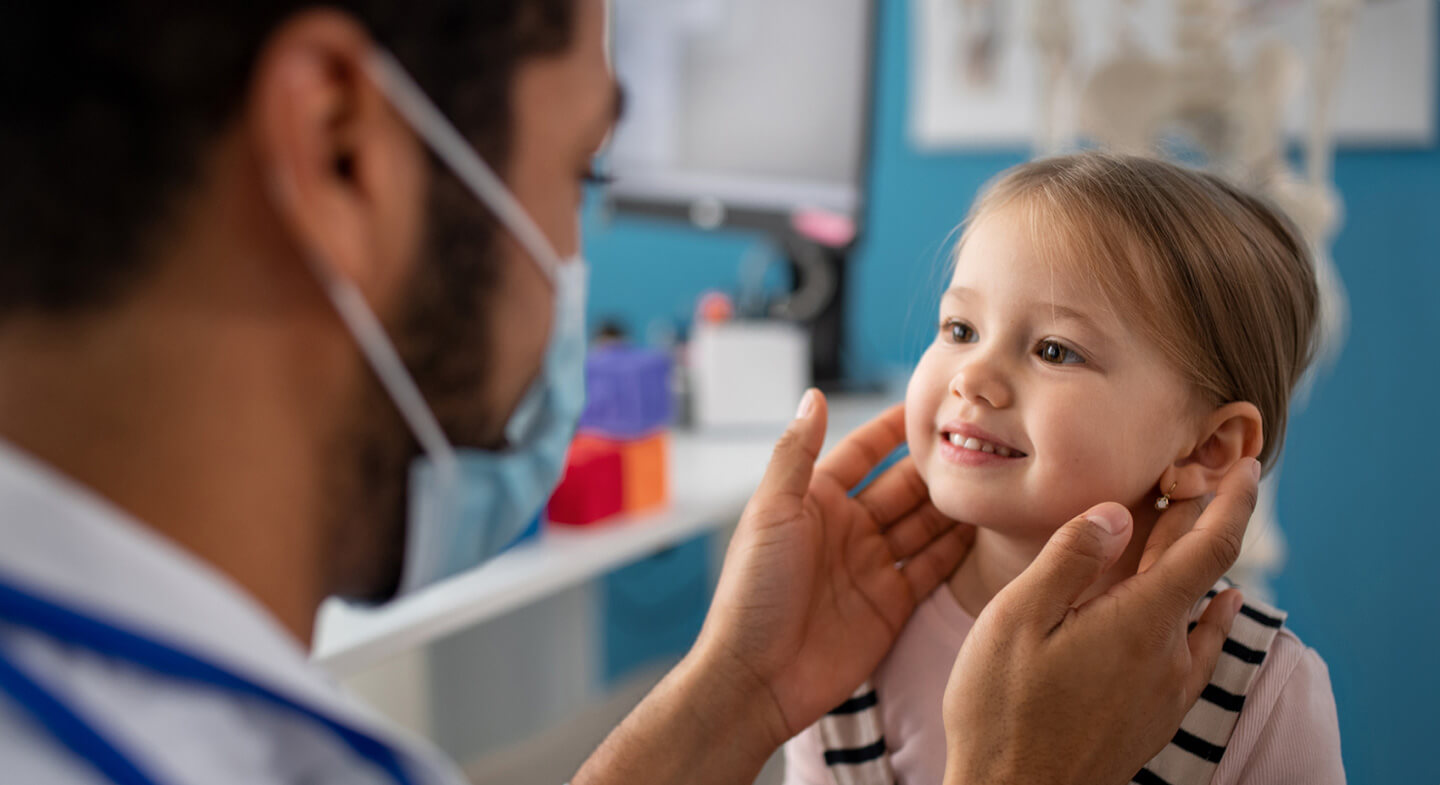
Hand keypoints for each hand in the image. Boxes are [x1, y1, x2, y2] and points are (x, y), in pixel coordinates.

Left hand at [694, 390, 973, 748]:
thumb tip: (814, 395)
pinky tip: (985, 529)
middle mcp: (845, 529)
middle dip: (935, 466)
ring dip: (952, 505)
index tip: (932, 404)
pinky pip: (930, 569)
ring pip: (922, 524)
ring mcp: (870, 566)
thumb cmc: (752, 592)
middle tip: (981, 441)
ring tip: (994, 478)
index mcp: (814, 501)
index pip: (862, 452)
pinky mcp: (890, 605)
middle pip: (901, 487)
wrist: (757, 677)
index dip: (894, 429)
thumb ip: (796, 452)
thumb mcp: (771, 512)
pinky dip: (957, 550)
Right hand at [942, 459, 1260, 784]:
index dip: (1232, 499)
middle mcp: (1167, 654)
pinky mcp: (1154, 713)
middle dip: (1200, 518)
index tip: (1243, 464)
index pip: (1210, 547)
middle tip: (1193, 473)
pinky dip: (1210, 615)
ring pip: (1191, 608)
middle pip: (1200, 571)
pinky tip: (1220, 609)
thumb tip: (1119, 511)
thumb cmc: (1002, 711)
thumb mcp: (1017, 619)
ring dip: (1189, 562)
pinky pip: (1196, 649)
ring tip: (1180, 525)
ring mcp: (1165, 688)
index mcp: (1138, 622)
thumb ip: (1071, 559)